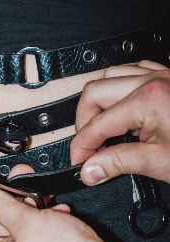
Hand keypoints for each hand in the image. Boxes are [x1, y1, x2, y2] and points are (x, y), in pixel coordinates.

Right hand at [70, 61, 169, 185]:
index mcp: (147, 100)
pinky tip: (125, 109)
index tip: (81, 164)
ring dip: (100, 103)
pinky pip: (134, 71)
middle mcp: (152, 81)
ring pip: (111, 76)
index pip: (95, 125)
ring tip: (103, 128)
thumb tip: (90, 170)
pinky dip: (121, 89)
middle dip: (84, 122)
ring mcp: (163, 76)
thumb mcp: (159, 163)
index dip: (81, 148)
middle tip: (89, 147)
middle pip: (94, 93)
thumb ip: (117, 163)